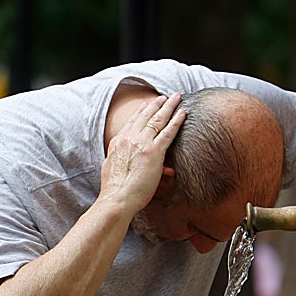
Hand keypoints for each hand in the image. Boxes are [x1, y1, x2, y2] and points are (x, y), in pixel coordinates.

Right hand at [98, 93, 184, 216]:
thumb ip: (124, 161)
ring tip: (176, 97)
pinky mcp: (154, 151)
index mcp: (117, 141)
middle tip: (165, 97)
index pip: (132, 122)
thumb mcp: (112, 169)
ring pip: (158, 119)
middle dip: (156, 104)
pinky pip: (168, 132)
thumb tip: (133, 163)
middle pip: (145, 116)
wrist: (116, 198)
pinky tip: (183, 113)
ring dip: (168, 106)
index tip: (147, 105)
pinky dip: (177, 120)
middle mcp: (129, 138)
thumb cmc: (114, 190)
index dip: (141, 112)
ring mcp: (142, 143)